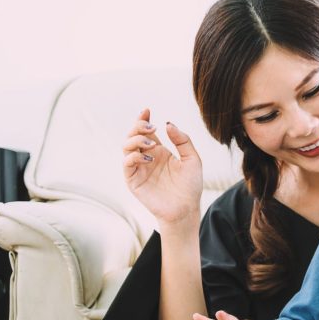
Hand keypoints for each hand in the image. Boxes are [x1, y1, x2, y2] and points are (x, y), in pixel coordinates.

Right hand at [122, 108, 203, 223]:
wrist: (186, 208)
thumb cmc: (190, 186)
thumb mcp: (192, 159)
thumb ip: (182, 140)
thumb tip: (167, 123)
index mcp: (159, 151)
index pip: (146, 131)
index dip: (143, 119)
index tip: (147, 110)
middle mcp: (146, 157)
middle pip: (133, 135)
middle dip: (138, 127)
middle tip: (151, 127)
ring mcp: (139, 168)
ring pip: (126, 147)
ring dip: (135, 139)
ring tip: (150, 141)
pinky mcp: (133, 180)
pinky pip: (127, 163)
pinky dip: (134, 156)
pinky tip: (149, 156)